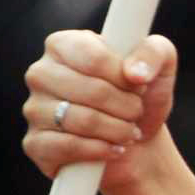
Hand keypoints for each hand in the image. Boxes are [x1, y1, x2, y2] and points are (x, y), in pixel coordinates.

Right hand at [22, 30, 178, 191]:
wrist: (135, 139)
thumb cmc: (141, 95)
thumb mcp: (161, 65)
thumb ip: (154, 52)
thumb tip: (135, 73)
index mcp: (65, 44)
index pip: (95, 57)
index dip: (124, 77)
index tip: (139, 85)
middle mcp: (41, 73)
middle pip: (91, 90)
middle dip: (126, 106)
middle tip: (137, 111)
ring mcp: (33, 109)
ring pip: (80, 120)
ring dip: (117, 129)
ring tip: (130, 131)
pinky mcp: (35, 143)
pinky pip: (67, 147)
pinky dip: (100, 150)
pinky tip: (114, 149)